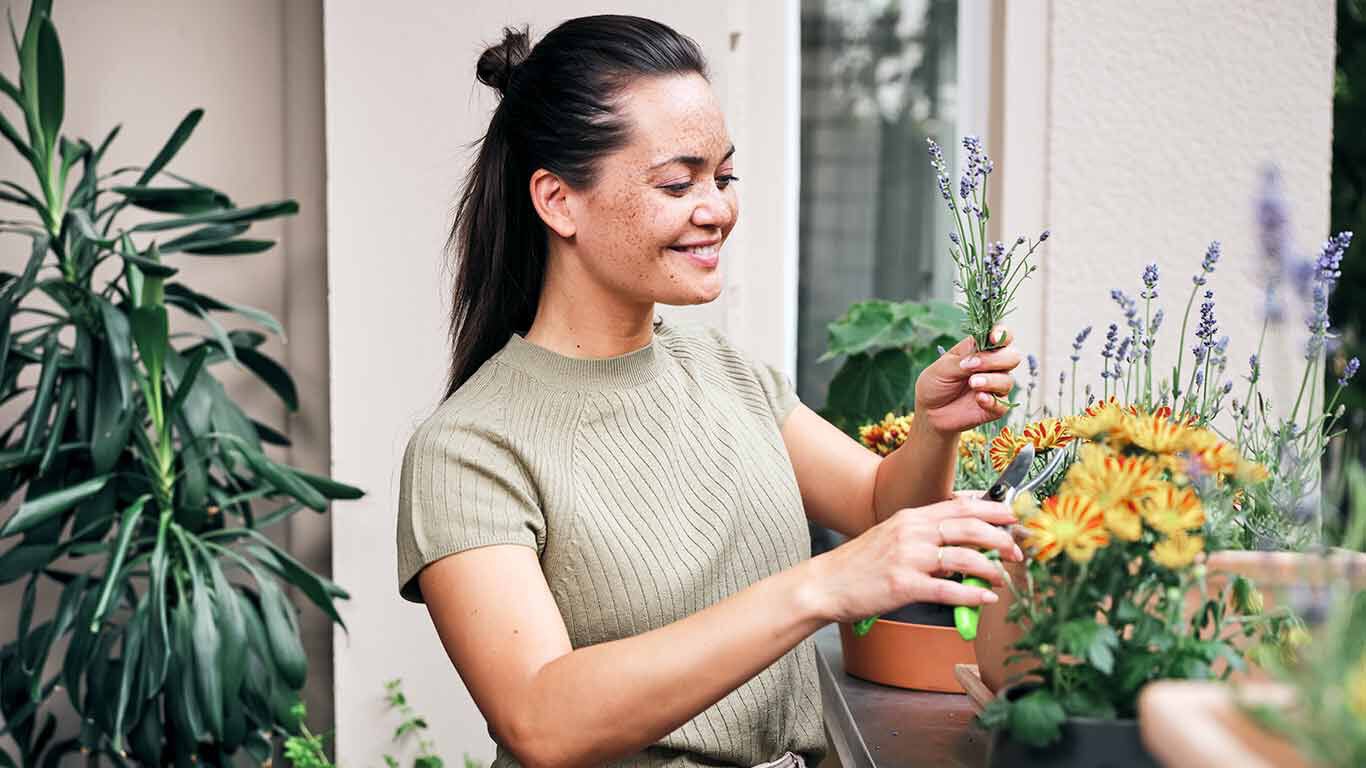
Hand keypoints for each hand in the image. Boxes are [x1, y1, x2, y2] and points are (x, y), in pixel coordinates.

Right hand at [807, 493, 1024, 623]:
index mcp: (911, 517)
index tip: (1014, 516)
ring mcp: (908, 558)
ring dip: (991, 568)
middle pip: (969, 526)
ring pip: (964, 558)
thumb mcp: (892, 537)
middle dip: (1001, 538)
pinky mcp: (903, 586)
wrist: (825, 584)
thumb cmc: (859, 565)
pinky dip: (972, 595)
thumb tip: (963, 541)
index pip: (961, 505)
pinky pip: (948, 591)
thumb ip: (925, 535)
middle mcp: (912, 532)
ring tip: (1002, 578)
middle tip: (1017, 551)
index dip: (993, 509)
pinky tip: (986, 598)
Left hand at [914, 325, 1022, 434]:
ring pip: (1008, 381)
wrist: (928, 412)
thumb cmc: (935, 384)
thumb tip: (977, 358)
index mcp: (981, 350)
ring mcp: (995, 387)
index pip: (1002, 336)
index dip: (1002, 334)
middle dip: (996, 359)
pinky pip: (1003, 404)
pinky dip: (992, 401)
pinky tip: (979, 399)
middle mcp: (993, 367)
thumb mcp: (942, 368)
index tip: (993, 337)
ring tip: (972, 384)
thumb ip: (962, 361)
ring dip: (991, 380)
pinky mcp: (995, 407)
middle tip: (973, 366)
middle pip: (1012, 357)